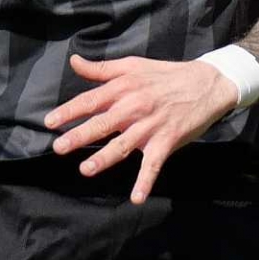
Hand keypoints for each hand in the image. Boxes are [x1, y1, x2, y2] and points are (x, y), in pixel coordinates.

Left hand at [45, 55, 237, 202]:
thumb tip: (74, 61)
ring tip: (86, 169)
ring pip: (123, 145)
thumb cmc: (167, 75)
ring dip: (105, 158)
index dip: (69, 111)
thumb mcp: (134, 65)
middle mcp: (135, 107)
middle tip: (59, 147)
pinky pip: (154, 164)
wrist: (208, 84)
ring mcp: (151, 126)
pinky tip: (136, 198)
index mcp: (125, 87)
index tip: (50, 123)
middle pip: (103, 123)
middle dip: (80, 136)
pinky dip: (146, 181)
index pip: (91, 100)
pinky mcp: (167, 141)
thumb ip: (102, 68)